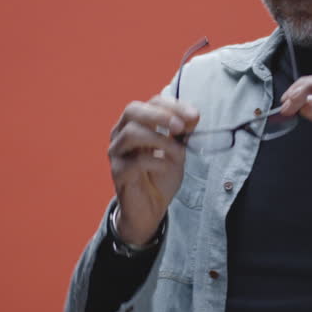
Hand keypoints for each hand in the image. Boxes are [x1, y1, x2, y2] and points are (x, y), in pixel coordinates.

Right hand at [107, 95, 199, 247]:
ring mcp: (116, 152)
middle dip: (160, 115)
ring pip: (131, 133)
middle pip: (133, 110)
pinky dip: (156, 161)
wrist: (151, 209)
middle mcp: (121, 134)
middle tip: (180, 127)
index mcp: (136, 123)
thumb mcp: (177, 151)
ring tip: (178, 152)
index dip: (173, 106)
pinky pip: (134, 161)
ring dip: (160, 140)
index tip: (195, 116)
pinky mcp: (118, 172)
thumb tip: (193, 116)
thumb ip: (182, 134)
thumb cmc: (160, 176)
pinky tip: (167, 167)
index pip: (151, 102)